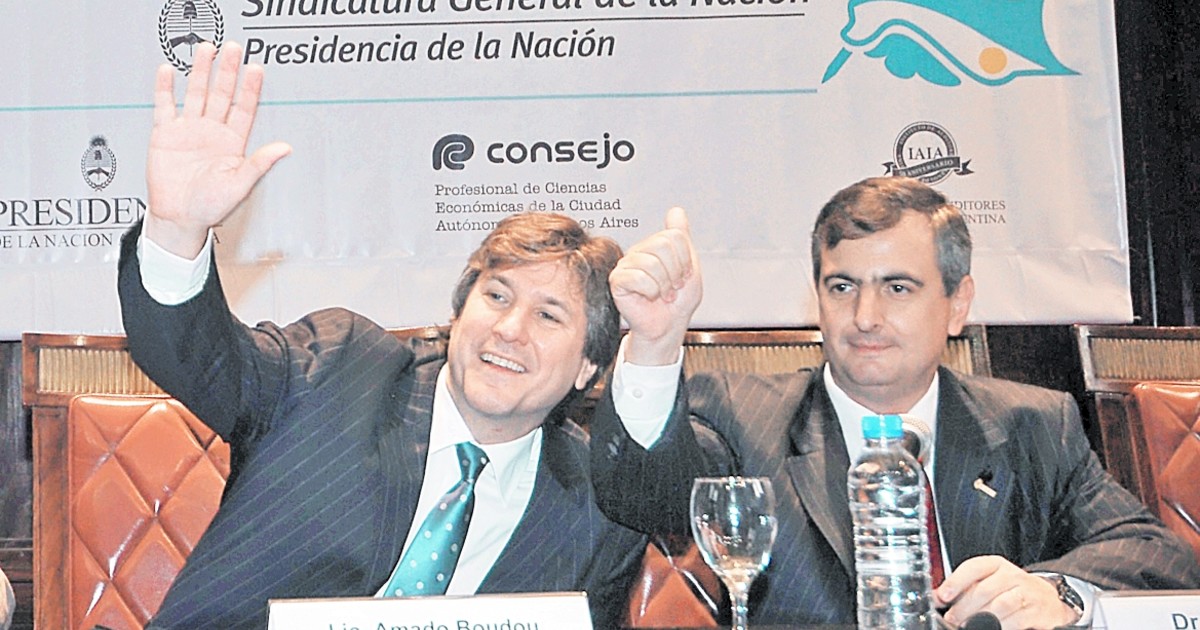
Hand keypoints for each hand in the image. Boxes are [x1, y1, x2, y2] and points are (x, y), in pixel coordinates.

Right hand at [145, 41, 290, 257]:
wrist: (179, 218)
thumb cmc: (210, 207)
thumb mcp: (240, 185)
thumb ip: (260, 163)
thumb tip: (285, 148)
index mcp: (232, 143)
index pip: (243, 109)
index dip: (250, 89)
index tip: (256, 69)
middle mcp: (212, 132)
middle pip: (221, 94)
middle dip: (227, 72)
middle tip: (232, 49)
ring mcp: (189, 130)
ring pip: (196, 94)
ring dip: (200, 72)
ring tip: (205, 50)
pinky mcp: (165, 134)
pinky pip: (164, 106)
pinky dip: (165, 89)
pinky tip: (169, 71)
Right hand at [609, 207, 702, 364]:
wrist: (668, 326)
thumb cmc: (677, 302)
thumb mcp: (690, 266)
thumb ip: (682, 238)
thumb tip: (676, 211)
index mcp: (655, 246)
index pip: (674, 236)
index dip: (684, 260)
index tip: (682, 275)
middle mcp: (639, 252)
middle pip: (662, 245)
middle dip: (674, 272)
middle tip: (672, 287)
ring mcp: (626, 265)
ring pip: (651, 262)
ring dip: (663, 285)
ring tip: (662, 294)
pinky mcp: (617, 281)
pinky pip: (637, 277)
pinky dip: (650, 291)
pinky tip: (648, 297)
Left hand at [934, 556, 1080, 629]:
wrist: (1046, 600)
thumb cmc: (1010, 590)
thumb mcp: (987, 582)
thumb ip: (962, 588)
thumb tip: (936, 596)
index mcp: (995, 565)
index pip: (973, 567)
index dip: (956, 581)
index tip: (942, 596)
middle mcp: (1012, 575)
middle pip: (984, 589)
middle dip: (964, 607)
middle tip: (952, 618)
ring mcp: (1027, 591)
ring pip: (1000, 604)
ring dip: (981, 618)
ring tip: (968, 625)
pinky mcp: (1037, 610)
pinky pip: (1016, 619)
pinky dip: (1002, 626)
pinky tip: (993, 629)